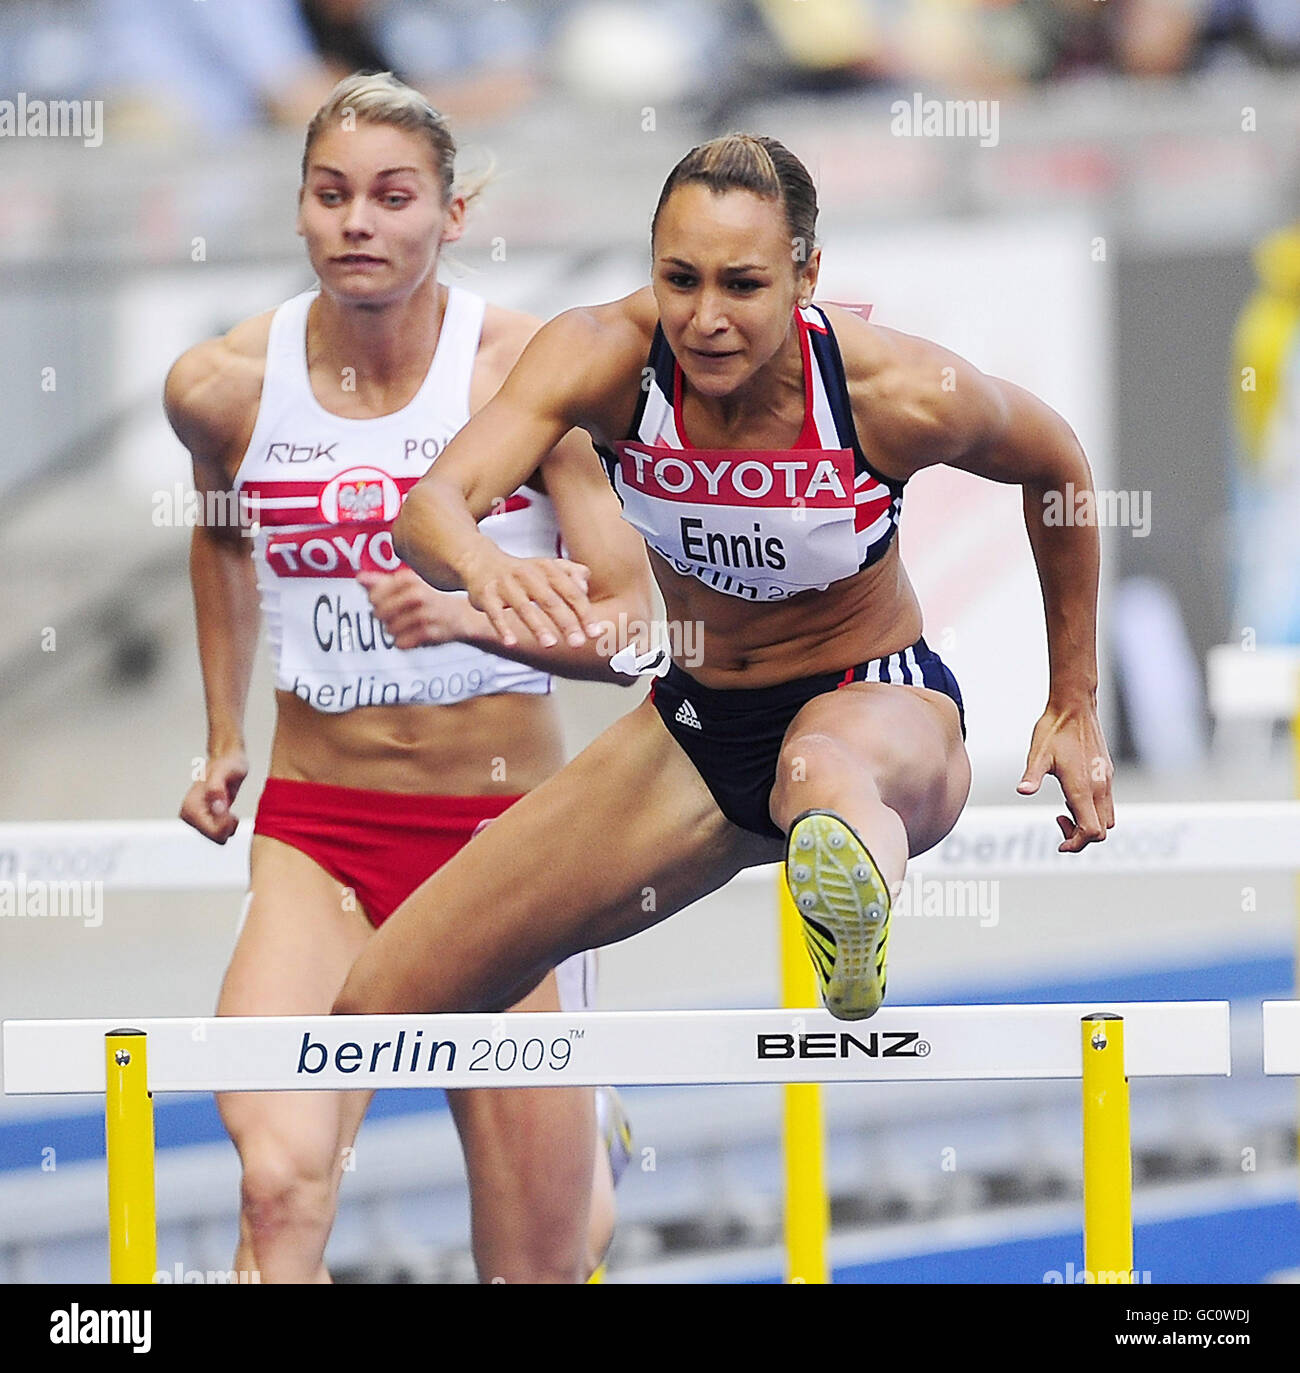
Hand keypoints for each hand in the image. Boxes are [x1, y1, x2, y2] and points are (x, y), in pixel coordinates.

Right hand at [180, 748, 247, 844]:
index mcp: (191, 807)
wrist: (228, 761)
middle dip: (228, 826)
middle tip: (233, 811)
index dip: (227, 825)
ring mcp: (196, 819)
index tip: (232, 813)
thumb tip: (216, 806)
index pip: (213, 832)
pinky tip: (229, 814)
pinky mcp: (203, 821)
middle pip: (216, 837)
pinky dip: (227, 826)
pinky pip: (219, 834)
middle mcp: (189, 815)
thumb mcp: (225, 771)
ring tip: (230, 810)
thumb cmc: (227, 764)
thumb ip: (217, 787)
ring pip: (218, 837)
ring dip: (228, 826)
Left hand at [357, 568, 471, 648]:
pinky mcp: (429, 633)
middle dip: (383, 617)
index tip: (384, 602)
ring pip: (389, 629)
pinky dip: (403, 641)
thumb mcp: (407, 585)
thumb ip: (382, 582)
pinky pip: (401, 643)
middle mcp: (417, 595)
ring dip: (394, 630)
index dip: (375, 602)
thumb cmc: (430, 599)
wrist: (461, 616)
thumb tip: (360, 578)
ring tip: (405, 624)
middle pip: (379, 613)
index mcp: (409, 579)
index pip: (374, 596)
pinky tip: (413, 634)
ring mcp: (424, 614)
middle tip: (395, 615)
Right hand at [461, 546, 597, 649]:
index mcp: (547, 568)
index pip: (571, 592)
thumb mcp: (549, 567)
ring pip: (523, 607)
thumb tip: (585, 587)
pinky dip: (502, 627)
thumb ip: (572, 575)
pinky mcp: (486, 594)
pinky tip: (511, 642)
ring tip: (550, 644)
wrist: (481, 561)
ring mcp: (505, 584)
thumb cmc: (522, 571)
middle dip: (565, 622)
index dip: (584, 613)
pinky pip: (494, 613)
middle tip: (578, 642)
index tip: (594, 633)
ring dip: (537, 626)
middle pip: (550, 600)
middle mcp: (527, 574)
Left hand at [1017, 696, 1114, 852]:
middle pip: (1102, 830)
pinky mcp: (1108, 774)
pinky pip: (1107, 803)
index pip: (1090, 831)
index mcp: (1083, 787)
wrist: (1075, 706)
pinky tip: (1071, 795)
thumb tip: (1023, 791)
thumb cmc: (1054, 729)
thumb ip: (1032, 775)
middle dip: (1081, 837)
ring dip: (1087, 823)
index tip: (1059, 843)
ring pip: (1107, 818)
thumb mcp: (1038, 753)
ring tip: (1063, 810)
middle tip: (1058, 821)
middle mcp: (1100, 787)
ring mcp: (1106, 781)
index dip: (1076, 843)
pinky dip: (1091, 810)